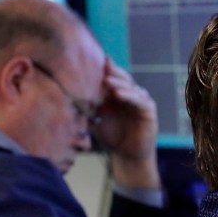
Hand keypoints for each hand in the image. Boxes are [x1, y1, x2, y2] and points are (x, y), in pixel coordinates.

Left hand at [93, 57, 161, 188]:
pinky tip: (119, 94)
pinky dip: (130, 96)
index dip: (103, 69)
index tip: (90, 60)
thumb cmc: (110, 137)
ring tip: (107, 80)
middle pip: (122, 77)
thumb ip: (88, 105)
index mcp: (117, 92)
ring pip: (131, 87)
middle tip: (102, 63)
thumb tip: (68, 93)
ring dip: (119, 82)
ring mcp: (140, 100)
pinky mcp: (148, 110)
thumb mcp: (95, 118)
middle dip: (112, 71)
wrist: (127, 156)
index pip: (111, 76)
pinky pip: (139, 100)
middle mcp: (130, 93)